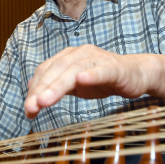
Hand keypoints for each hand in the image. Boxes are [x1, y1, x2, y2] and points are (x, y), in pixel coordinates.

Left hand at [24, 45, 156, 117]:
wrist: (137, 74)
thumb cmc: (104, 79)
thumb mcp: (77, 85)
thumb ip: (57, 87)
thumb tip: (34, 94)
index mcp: (68, 57)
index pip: (45, 70)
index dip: (34, 88)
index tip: (27, 109)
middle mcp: (80, 54)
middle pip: (56, 70)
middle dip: (41, 90)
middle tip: (31, 108)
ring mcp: (97, 59)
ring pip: (73, 71)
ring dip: (57, 85)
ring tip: (45, 101)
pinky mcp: (114, 68)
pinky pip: (101, 70)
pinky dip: (90, 75)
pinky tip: (81, 80)